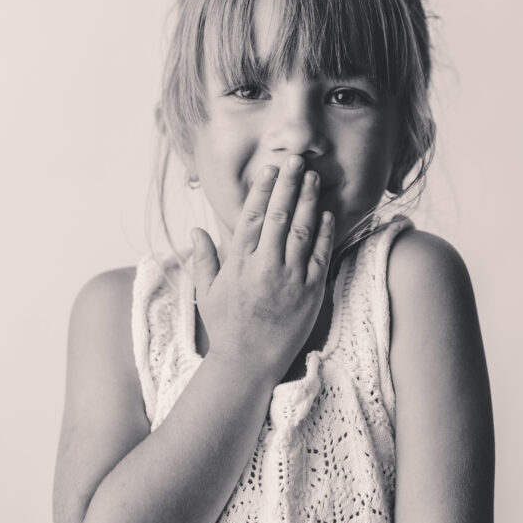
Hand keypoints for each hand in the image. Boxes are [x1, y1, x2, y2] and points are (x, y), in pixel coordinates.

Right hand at [190, 156, 334, 384]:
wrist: (249, 363)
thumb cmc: (227, 327)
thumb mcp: (206, 291)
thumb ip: (203, 258)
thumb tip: (196, 229)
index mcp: (239, 262)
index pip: (252, 216)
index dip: (262, 190)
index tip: (269, 171)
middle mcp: (265, 265)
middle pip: (279, 215)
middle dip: (288, 184)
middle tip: (295, 160)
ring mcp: (290, 277)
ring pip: (301, 229)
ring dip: (307, 200)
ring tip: (312, 177)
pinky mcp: (311, 291)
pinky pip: (319, 254)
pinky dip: (323, 231)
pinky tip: (325, 212)